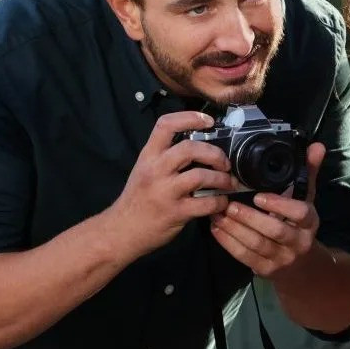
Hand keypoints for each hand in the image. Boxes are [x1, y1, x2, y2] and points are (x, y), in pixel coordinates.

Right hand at [106, 110, 235, 258]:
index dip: (190, 118)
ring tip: (228, 183)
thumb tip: (198, 146)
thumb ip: (166, 156)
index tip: (209, 121)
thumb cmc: (137, 198)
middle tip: (225, 163)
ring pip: (200, 176)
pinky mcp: (176, 212)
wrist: (121, 230)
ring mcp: (165, 192)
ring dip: (221, 179)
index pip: (166, 125)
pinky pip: (206, 203)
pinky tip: (221, 202)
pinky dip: (220, 202)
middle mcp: (155, 170)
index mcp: (148, 156)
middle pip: (190, 149)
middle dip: (215, 153)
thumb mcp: (145, 169)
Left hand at [209, 142, 326, 278]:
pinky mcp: (265, 270)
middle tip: (229, 204)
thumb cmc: (300, 226)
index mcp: (309, 223)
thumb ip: (308, 173)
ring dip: (234, 229)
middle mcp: (298, 242)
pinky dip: (228, 242)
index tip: (258, 196)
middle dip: (250, 218)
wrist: (302, 267)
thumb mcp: (306, 200)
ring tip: (217, 213)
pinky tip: (216, 228)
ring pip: (256, 245)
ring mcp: (281, 259)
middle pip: (275, 231)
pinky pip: (245, 257)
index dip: (280, 205)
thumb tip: (317, 145)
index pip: (301, 213)